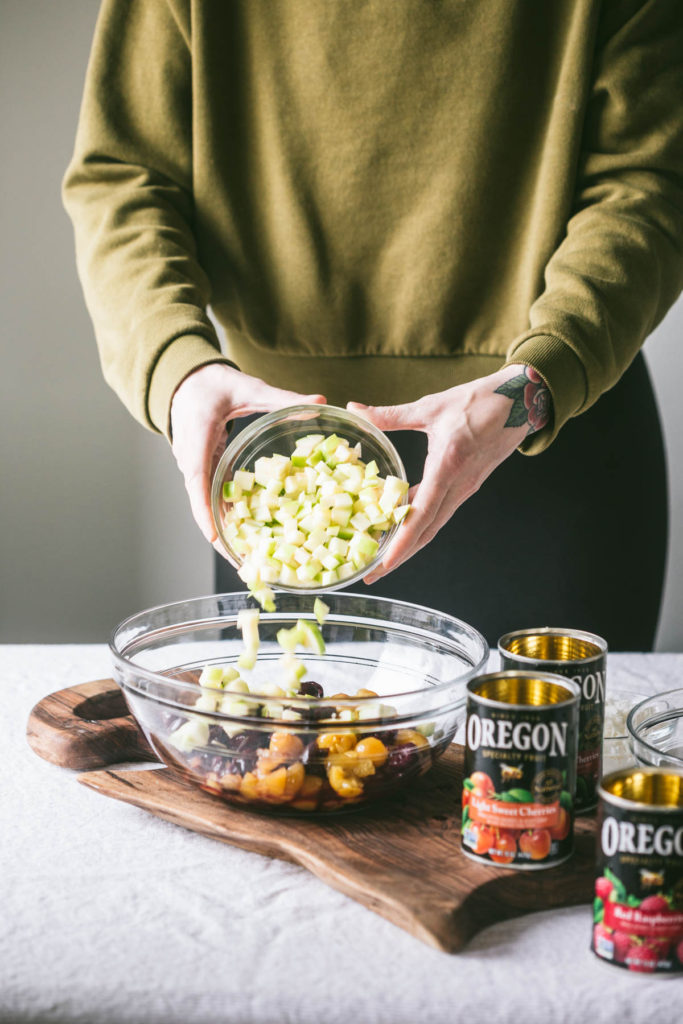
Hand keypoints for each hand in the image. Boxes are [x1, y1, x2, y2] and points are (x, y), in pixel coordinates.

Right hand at [170, 363, 325, 543]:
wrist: (184, 380)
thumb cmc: (211, 383)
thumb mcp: (248, 387)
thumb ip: (282, 398)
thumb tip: (320, 401)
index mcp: (196, 440)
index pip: (197, 481)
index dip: (205, 511)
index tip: (214, 537)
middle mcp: (191, 460)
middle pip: (202, 506)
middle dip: (221, 536)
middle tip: (245, 562)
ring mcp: (195, 468)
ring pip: (207, 507)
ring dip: (226, 532)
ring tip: (250, 558)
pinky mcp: (204, 471)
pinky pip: (213, 499)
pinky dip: (229, 517)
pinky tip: (251, 535)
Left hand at [347, 364, 549, 583]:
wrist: (520, 401)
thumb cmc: (479, 400)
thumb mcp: (431, 407)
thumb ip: (390, 414)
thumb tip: (356, 409)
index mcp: (449, 465)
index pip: (424, 513)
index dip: (403, 540)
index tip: (384, 562)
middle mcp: (460, 485)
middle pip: (428, 531)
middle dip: (400, 556)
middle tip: (372, 574)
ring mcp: (466, 488)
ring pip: (435, 525)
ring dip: (410, 545)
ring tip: (382, 560)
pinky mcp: (468, 485)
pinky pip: (441, 512)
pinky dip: (420, 525)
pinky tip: (400, 528)